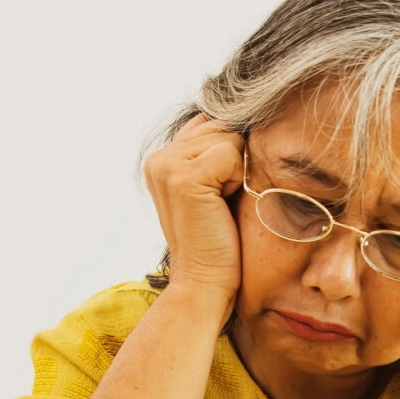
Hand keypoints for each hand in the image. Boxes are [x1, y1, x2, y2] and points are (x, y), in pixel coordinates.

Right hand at [142, 113, 245, 301]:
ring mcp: (167, 166)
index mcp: (161, 159)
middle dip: (232, 161)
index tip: (217, 195)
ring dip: (235, 172)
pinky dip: (236, 179)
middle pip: (221, 126)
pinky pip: (231, 153)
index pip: (210, 124)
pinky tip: (220, 207)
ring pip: (228, 137)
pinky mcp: (183, 177)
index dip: (227, 155)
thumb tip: (242, 115)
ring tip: (218, 206)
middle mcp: (158, 158)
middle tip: (218, 203)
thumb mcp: (212, 189)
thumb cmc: (218, 241)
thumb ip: (213, 152)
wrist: (205, 283)